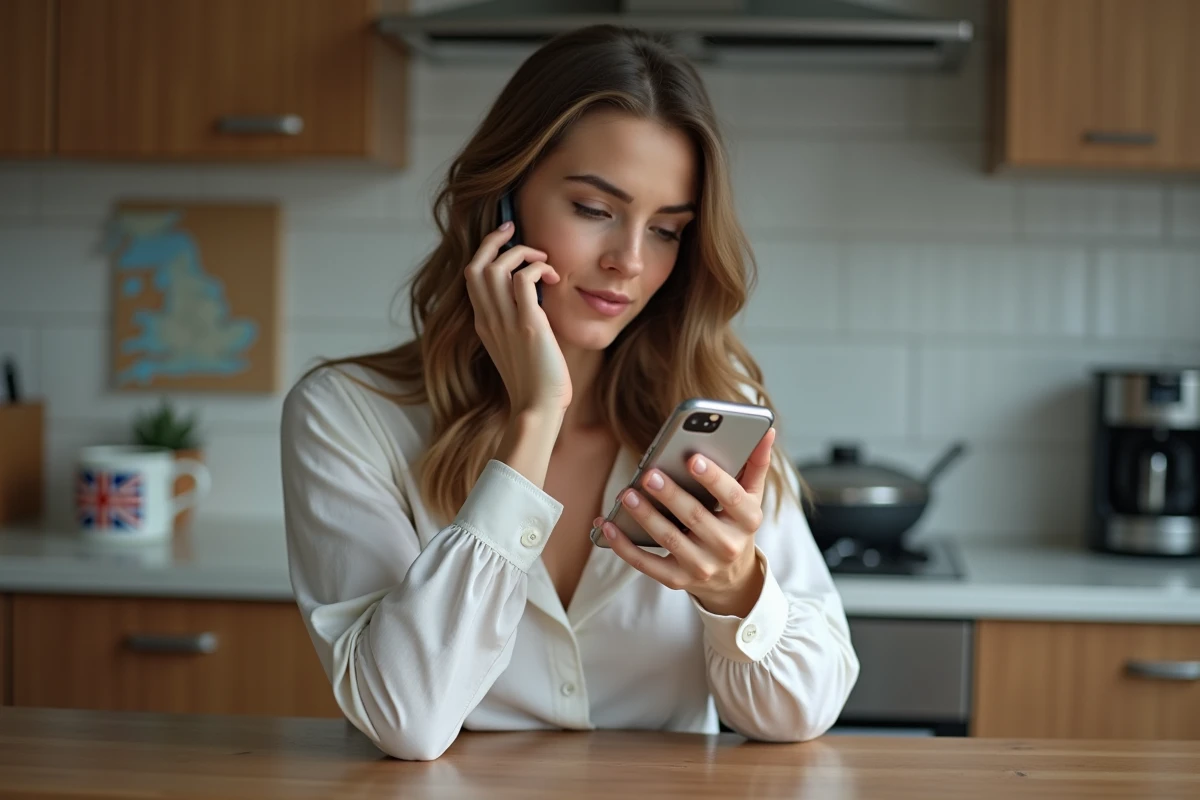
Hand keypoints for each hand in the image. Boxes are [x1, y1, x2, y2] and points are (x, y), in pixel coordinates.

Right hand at [465, 222, 569, 412]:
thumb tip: (534, 301)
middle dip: (495, 240)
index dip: (486, 252)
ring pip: (495, 267)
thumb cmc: (536, 384)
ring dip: (520, 253)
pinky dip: (537, 268)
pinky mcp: (527, 325)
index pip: (472, 277)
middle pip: (476, 265)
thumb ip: (517, 323)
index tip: (505, 239)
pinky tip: (552, 277)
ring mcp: (504, 322)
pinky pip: (523, 279)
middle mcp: (488, 320)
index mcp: (483, 325)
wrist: (537, 408)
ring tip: (542, 260)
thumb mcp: (518, 349)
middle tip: (516, 230)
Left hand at [596, 428, 776, 616]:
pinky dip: (624, 546)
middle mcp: (727, 545)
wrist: (732, 578)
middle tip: (649, 473)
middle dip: (670, 495)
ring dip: (645, 516)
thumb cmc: (735, 525)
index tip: (692, 458)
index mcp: (748, 520)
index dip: (713, 478)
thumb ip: (756, 464)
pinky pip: (647, 564)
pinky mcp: (677, 580)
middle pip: (695, 517)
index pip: (733, 497)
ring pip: (669, 539)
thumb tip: (766, 430)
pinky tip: (608, 525)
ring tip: (627, 494)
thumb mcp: (751, 498)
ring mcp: (702, 566)